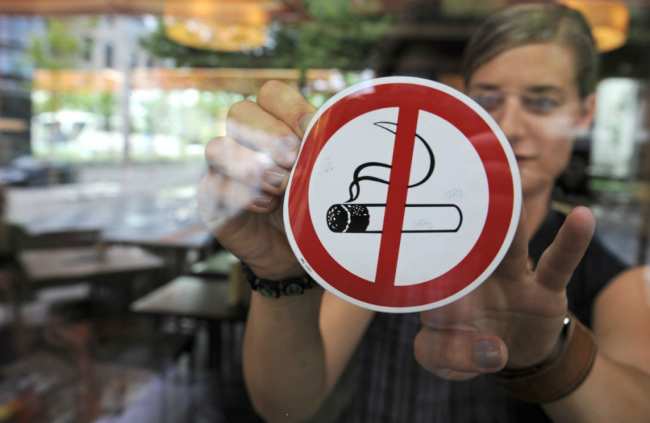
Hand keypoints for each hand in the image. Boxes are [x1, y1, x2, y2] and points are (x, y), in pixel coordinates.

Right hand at [198, 81, 316, 279]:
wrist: (300, 251)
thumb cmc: (312, 204)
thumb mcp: (322, 173)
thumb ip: (319, 146)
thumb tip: (313, 127)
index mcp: (274, 124)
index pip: (271, 93)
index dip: (290, 109)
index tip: (310, 133)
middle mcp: (244, 141)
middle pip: (240, 112)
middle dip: (270, 136)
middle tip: (294, 160)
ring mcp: (223, 169)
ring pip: (217, 147)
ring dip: (251, 166)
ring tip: (281, 187)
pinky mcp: (211, 198)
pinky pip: (213, 185)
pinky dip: (242, 196)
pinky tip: (267, 208)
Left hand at [414, 206, 594, 379]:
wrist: (512, 351)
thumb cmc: (467, 346)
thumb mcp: (448, 362)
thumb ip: (453, 359)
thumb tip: (494, 351)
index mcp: (441, 292)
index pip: (428, 285)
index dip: (428, 289)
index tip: (432, 302)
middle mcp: (472, 277)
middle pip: (465, 248)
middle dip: (461, 228)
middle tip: (458, 195)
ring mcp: (509, 279)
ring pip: (507, 247)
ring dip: (511, 223)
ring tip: (513, 190)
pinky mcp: (542, 288)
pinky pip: (557, 263)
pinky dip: (570, 242)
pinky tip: (582, 217)